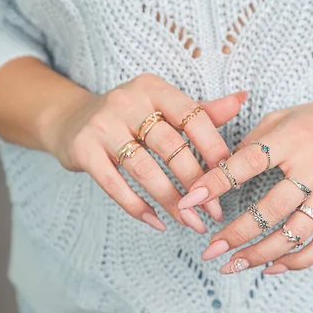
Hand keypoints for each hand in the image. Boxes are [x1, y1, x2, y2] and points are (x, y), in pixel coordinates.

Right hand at [41, 73, 246, 232]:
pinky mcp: (83, 150)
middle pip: (171, 146)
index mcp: (154, 88)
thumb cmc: (129, 116)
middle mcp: (127, 102)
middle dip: (197, 183)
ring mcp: (102, 125)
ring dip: (171, 201)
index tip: (231, 178)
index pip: (193, 117)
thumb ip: (200, 110)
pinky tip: (157, 223)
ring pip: (144, 169)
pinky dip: (137, 207)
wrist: (70, 120)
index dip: (214, 148)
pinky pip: (114, 185)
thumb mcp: (162, 106)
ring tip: (192, 223)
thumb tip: (242, 98)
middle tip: (214, 211)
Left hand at [178, 95, 312, 272]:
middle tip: (210, 250)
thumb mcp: (284, 117)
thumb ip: (252, 142)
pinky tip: (271, 267)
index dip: (218, 182)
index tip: (191, 200)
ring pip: (293, 233)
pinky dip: (296, 262)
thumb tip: (219, 171)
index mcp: (294, 138)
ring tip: (232, 265)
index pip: (249, 162)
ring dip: (259, 254)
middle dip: (235, 233)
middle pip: (270, 209)